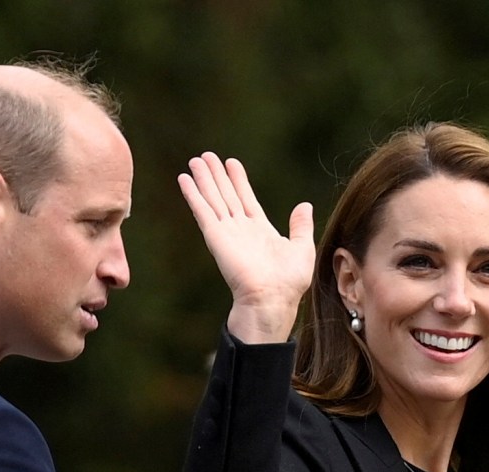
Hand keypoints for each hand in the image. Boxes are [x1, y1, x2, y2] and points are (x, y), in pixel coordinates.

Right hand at [178, 153, 314, 343]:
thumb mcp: (301, 248)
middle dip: (217, 175)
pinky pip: (202, 210)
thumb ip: (300, 226)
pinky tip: (184, 180)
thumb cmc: (288, 281)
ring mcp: (227, 231)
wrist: (271, 298)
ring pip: (213, 198)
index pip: (246, 198)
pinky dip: (193, 194)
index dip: (238, 180)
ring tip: (195, 161)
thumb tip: (304, 205)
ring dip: (204, 179)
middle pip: (226, 195)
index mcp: (260, 230)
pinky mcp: (216, 236)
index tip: (231, 163)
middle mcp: (241, 228)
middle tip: (206, 156)